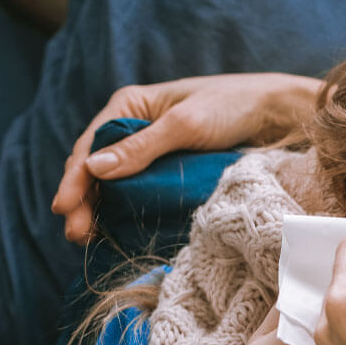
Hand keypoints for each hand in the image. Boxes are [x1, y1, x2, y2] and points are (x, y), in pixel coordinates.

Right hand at [51, 72, 322, 243]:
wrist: (280, 116)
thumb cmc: (233, 106)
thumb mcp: (186, 125)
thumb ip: (142, 147)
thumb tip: (95, 170)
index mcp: (131, 106)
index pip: (91, 146)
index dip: (74, 179)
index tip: (65, 208)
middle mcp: (137, 129)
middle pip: (98, 169)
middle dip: (82, 200)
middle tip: (75, 234)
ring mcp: (155, 153)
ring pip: (118, 185)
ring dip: (101, 210)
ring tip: (88, 238)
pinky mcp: (175, 172)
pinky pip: (144, 193)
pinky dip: (129, 212)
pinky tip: (118, 231)